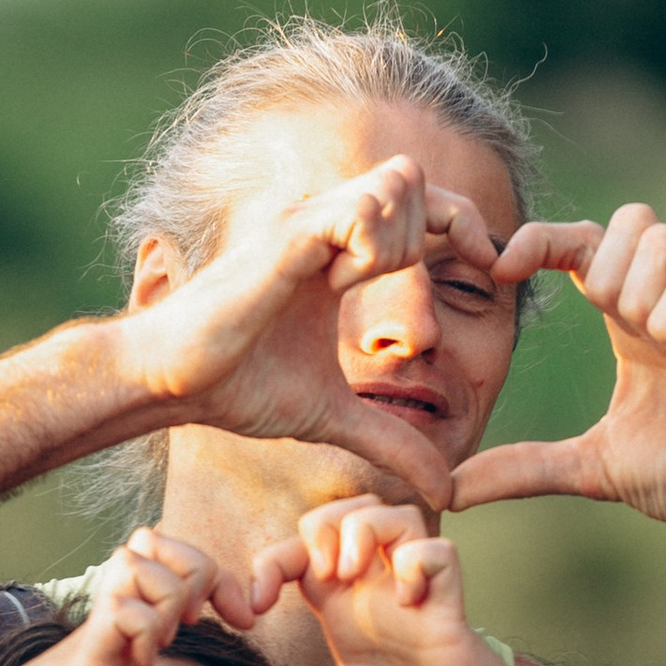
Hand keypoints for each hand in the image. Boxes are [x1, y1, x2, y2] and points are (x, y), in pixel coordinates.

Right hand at [0, 528, 242, 665]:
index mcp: (129, 641)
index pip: (182, 571)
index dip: (221, 581)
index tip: (244, 621)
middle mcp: (113, 626)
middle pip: (165, 546)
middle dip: (204, 572)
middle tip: (208, 622)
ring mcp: (93, 637)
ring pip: (140, 564)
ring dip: (169, 598)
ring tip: (166, 645)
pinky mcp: (76, 660)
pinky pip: (120, 613)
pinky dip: (144, 630)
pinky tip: (143, 664)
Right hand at [117, 159, 502, 511]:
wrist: (173, 384)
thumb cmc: (238, 388)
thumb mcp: (333, 417)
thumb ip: (390, 442)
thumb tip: (444, 486)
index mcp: (340, 252)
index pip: (424, 205)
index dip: (467, 227)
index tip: (492, 272)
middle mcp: (325, 224)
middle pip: (417, 180)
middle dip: (443, 226)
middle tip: (416, 284)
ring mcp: (306, 223)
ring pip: (395, 183)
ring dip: (400, 239)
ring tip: (358, 288)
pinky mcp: (287, 236)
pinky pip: (358, 212)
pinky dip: (369, 247)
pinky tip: (339, 285)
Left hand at [239, 500, 544, 665]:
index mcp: (348, 617)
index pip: (301, 555)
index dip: (269, 563)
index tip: (253, 608)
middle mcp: (380, 597)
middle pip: (344, 513)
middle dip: (316, 530)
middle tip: (309, 578)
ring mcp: (417, 599)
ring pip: (393, 515)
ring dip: (362, 531)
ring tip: (347, 575)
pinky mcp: (452, 614)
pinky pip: (439, 553)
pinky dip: (417, 561)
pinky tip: (403, 600)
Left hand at [458, 209, 665, 563]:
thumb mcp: (590, 469)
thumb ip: (522, 469)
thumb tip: (449, 488)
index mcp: (633, 322)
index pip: (583, 245)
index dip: (540, 241)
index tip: (500, 268)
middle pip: (631, 220)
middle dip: (599, 262)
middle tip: (606, 322)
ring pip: (661, 240)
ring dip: (636, 288)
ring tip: (651, 344)